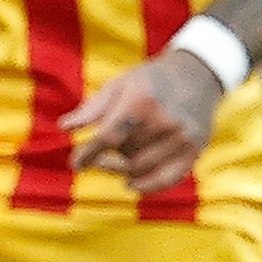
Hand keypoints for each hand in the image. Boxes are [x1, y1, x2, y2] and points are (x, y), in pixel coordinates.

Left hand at [64, 51, 222, 192]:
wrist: (197, 75)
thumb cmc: (149, 81)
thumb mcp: (118, 85)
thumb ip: (91, 109)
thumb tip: (64, 127)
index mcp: (142, 102)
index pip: (109, 138)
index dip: (88, 154)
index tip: (75, 163)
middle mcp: (165, 121)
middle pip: (125, 156)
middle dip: (106, 160)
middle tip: (98, 157)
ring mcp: (182, 138)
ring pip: (142, 169)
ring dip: (123, 170)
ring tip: (117, 160)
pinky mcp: (194, 150)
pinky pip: (166, 179)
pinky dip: (146, 186)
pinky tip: (130, 183)